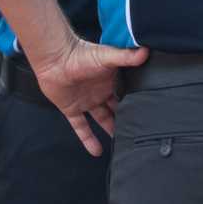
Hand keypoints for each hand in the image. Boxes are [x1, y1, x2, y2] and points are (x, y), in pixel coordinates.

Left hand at [29, 35, 149, 155]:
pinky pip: (82, 128)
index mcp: (111, 80)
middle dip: (127, 118)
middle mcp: (101, 92)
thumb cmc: (79, 53)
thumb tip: (145, 51)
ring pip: (102, 119)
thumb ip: (126, 56)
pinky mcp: (72, 109)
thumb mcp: (107, 56)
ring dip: (111, 130)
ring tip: (123, 144)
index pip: (127, 94)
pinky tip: (97, 152)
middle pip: (117, 109)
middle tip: (139, 131)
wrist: (54, 59)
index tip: (149, 114)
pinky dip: (88, 140)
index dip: (136, 103)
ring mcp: (86, 101)